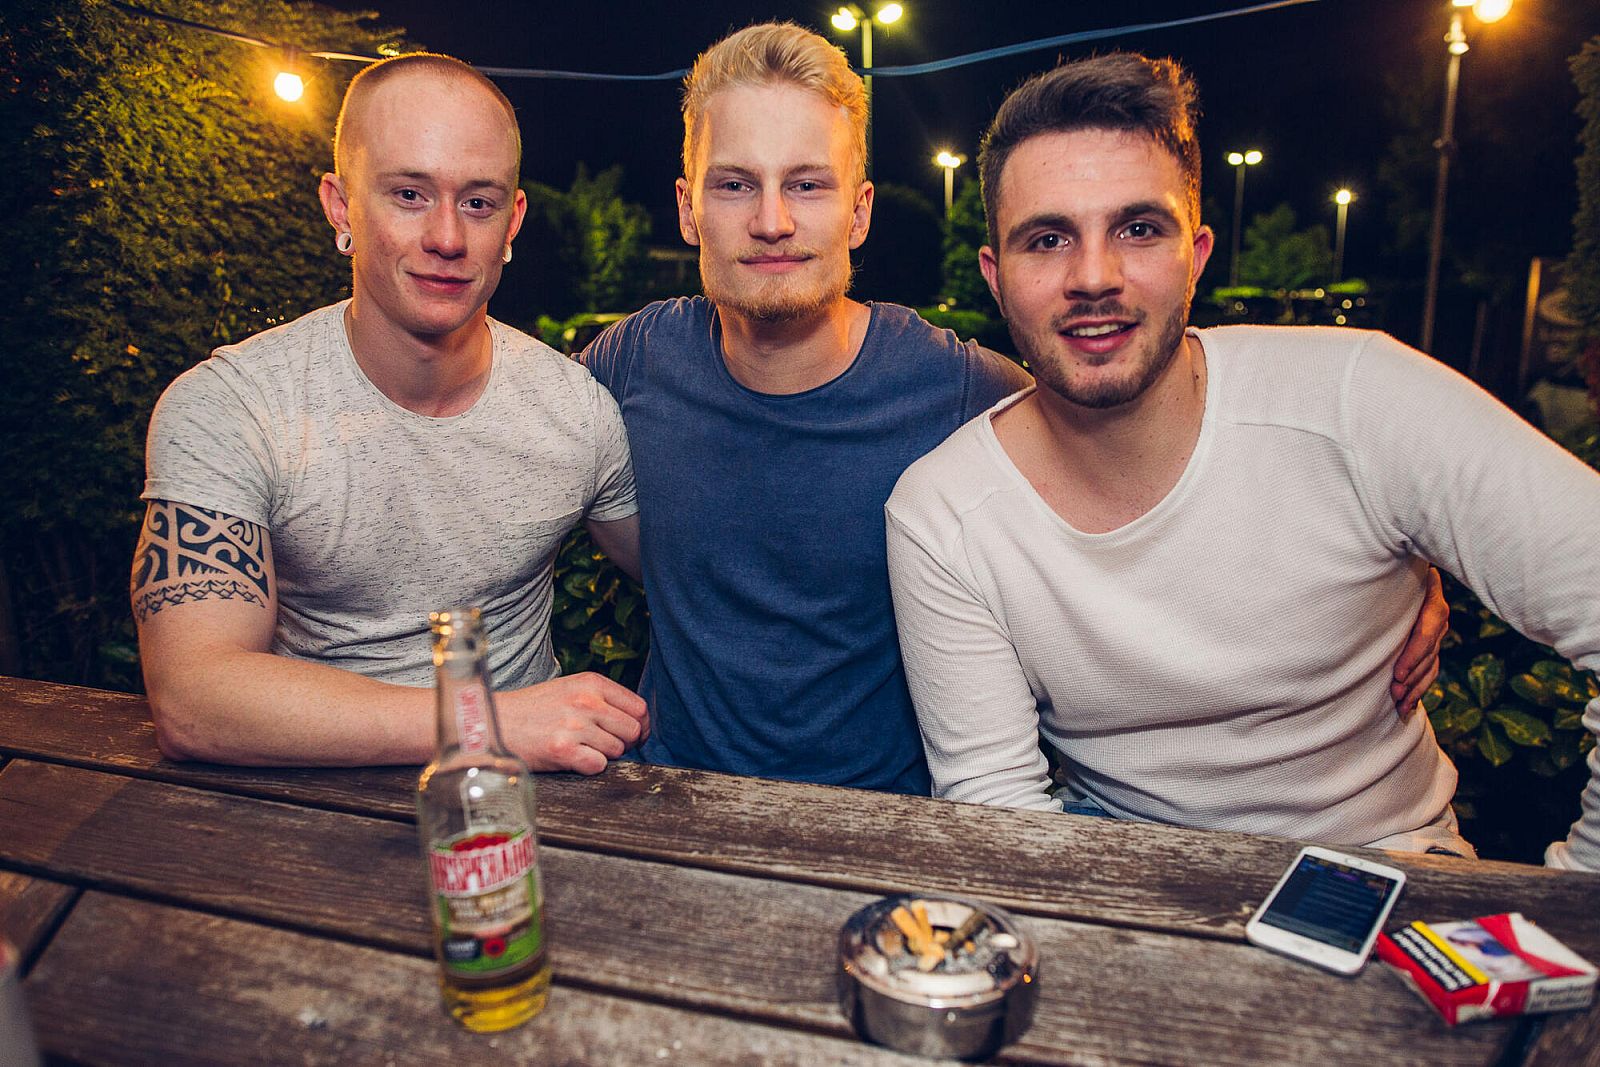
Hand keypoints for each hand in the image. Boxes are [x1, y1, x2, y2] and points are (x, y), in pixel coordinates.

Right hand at [498, 673, 648, 774]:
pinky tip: (572, 759)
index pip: (639, 708)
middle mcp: (586, 701)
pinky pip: (597, 766)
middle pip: (633, 730)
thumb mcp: (569, 688)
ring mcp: (575, 726)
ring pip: (616, 751)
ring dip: (603, 755)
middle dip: (625, 743)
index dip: (640, 726)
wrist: (493, 723)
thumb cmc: (532, 709)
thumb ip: (601, 699)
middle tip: (606, 746)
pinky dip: (589, 767)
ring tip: (580, 748)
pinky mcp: (562, 750)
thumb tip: (636, 721)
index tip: (634, 736)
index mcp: (591, 683)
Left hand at [1391, 567, 1448, 714]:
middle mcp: (1436, 615)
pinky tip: (1406, 707)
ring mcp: (1436, 631)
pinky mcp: (1430, 645)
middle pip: (1430, 652)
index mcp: (1430, 596)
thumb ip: (1387, 576)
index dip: (1414, 653)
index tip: (1397, 673)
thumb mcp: (1392, 570)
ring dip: (1415, 687)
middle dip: (1412, 676)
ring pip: (1431, 665)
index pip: (1428, 629)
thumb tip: (1376, 569)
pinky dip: (1418, 690)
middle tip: (1393, 693)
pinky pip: (1429, 671)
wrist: (1393, 565)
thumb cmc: (1383, 566)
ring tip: (1399, 704)